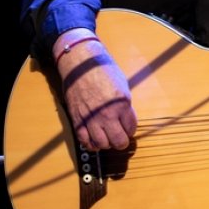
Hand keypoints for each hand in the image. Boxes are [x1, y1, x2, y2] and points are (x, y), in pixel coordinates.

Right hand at [53, 33, 137, 150]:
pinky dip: (91, 144)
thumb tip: (126, 119)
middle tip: (121, 138)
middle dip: (122, 142)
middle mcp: (107, 114)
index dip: (131, 129)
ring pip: (102, 144)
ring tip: (107, 138)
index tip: (128, 127)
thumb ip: (124, 105)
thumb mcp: (122, 86)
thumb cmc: (103, 71)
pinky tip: (95, 140)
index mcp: (122, 104)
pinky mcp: (77, 120)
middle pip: (118, 141)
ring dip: (107, 143)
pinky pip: (85, 141)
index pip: (131, 128)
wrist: (81, 65)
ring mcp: (91, 118)